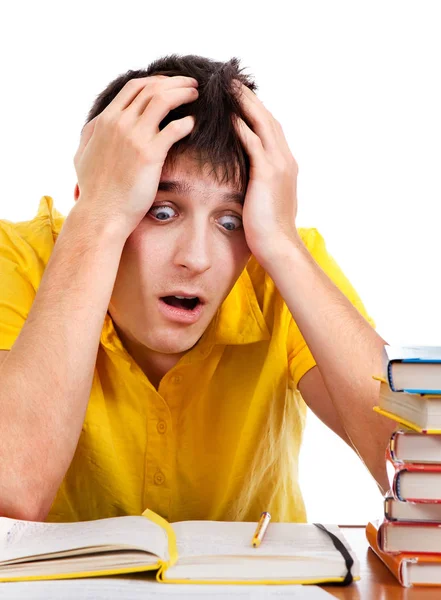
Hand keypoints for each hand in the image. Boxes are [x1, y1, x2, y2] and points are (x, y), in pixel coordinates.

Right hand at [73, 75, 198, 238]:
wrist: (101, 214)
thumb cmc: (93, 191)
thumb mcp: (82, 155)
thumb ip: (91, 134)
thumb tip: (98, 125)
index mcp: (105, 121)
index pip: (133, 87)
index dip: (155, 81)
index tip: (170, 84)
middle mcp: (119, 123)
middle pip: (152, 88)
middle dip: (175, 82)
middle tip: (191, 84)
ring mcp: (134, 137)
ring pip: (163, 100)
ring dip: (183, 94)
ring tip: (196, 95)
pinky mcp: (150, 154)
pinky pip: (174, 128)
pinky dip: (186, 122)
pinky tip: (192, 124)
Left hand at [233, 83, 300, 265]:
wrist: (279, 247)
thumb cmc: (269, 230)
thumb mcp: (265, 201)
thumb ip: (260, 183)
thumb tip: (248, 179)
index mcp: (285, 166)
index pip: (270, 130)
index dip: (256, 112)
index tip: (241, 98)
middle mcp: (285, 160)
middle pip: (268, 120)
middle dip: (251, 100)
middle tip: (233, 82)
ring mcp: (279, 166)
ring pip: (263, 125)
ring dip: (246, 105)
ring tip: (230, 89)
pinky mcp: (267, 175)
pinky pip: (253, 144)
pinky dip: (243, 128)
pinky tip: (230, 117)